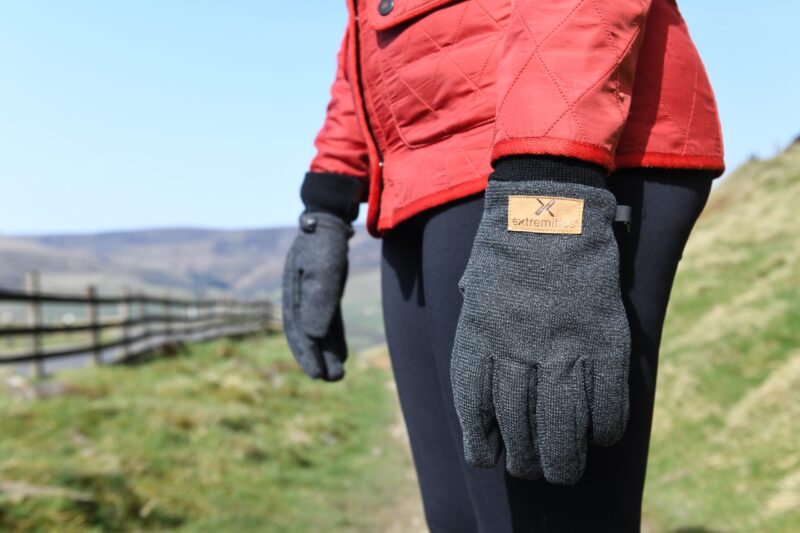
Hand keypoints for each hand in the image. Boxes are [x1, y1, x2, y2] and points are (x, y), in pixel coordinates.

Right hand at [282, 212, 352, 380]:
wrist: (330, 218)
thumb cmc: (325, 243)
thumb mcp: (324, 270)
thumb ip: (319, 300)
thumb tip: (313, 335)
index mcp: (292, 294)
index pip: (298, 330)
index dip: (307, 354)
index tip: (317, 375)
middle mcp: (298, 297)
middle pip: (306, 334)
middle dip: (316, 358)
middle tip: (331, 380)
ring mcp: (311, 294)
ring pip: (318, 328)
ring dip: (326, 351)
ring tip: (338, 374)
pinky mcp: (324, 291)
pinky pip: (327, 319)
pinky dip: (333, 336)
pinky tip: (341, 353)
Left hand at [451, 158, 630, 483]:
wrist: (548, 204)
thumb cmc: (504, 249)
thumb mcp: (474, 296)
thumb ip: (479, 340)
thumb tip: (486, 388)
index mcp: (478, 340)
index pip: (476, 412)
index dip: (483, 445)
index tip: (490, 458)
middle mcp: (516, 351)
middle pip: (520, 429)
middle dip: (528, 462)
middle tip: (535, 469)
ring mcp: (562, 347)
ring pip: (563, 428)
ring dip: (565, 459)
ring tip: (565, 469)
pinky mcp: (603, 339)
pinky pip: (608, 403)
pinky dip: (606, 429)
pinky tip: (602, 435)